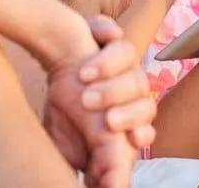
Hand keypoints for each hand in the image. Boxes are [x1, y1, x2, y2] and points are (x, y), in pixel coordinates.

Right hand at [43, 16, 154, 187]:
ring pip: (132, 63)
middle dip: (121, 102)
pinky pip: (114, 33)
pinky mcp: (109, 33)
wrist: (52, 66)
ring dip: (110, 71)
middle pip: (144, 95)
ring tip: (83, 77)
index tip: (131, 139)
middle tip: (100, 111)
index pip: (147, 127)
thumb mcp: (70, 144)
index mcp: (128, 117)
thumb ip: (88, 165)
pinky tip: (96, 41)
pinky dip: (105, 35)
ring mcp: (123, 59)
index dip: (142, 132)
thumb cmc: (65, 109)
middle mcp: (132, 87)